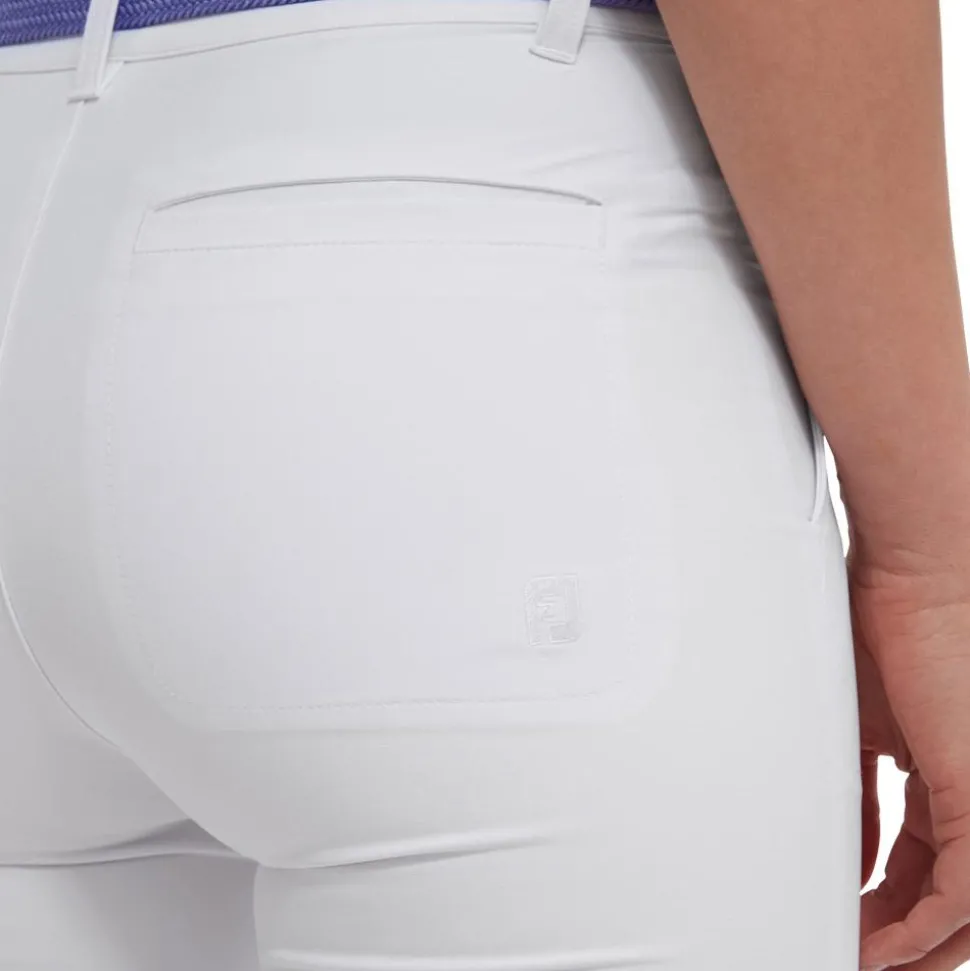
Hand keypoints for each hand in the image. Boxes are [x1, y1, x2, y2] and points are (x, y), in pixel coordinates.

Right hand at [850, 538, 969, 970]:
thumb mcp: (860, 715)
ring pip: (966, 910)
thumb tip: (837, 835)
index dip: (892, 899)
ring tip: (857, 952)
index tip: (849, 912)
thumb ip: (853, 782)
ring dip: (909, 943)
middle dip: (901, 932)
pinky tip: (878, 945)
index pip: (932, 861)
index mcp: (954, 774)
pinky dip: (919, 932)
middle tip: (853, 946)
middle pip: (953, 895)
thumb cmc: (889, 617)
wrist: (925, 567)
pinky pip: (962, 899)